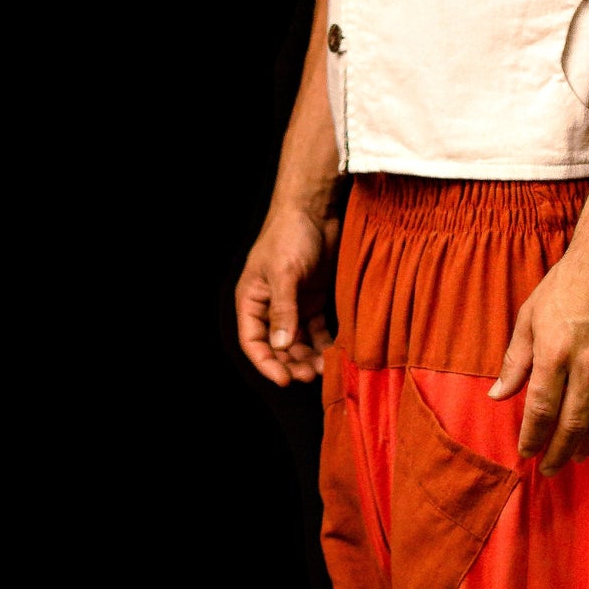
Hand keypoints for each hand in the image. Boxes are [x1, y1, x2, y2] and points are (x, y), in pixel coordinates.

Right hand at [236, 204, 339, 386]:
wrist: (316, 208)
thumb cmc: (290, 234)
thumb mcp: (284, 273)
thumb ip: (283, 310)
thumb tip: (281, 346)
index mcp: (253, 300)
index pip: (254, 341)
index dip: (267, 363)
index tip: (285, 379)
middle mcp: (271, 306)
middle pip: (278, 346)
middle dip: (291, 363)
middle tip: (309, 376)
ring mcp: (294, 303)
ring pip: (299, 341)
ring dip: (309, 357)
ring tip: (325, 368)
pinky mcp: (315, 299)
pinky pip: (318, 329)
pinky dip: (325, 343)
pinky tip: (336, 352)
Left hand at [488, 232, 588, 472]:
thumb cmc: (566, 283)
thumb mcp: (530, 317)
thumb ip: (515, 360)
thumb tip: (497, 396)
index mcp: (555, 352)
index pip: (541, 409)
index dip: (533, 437)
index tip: (526, 453)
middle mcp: (588, 363)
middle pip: (572, 423)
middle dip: (558, 451)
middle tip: (550, 468)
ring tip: (577, 455)